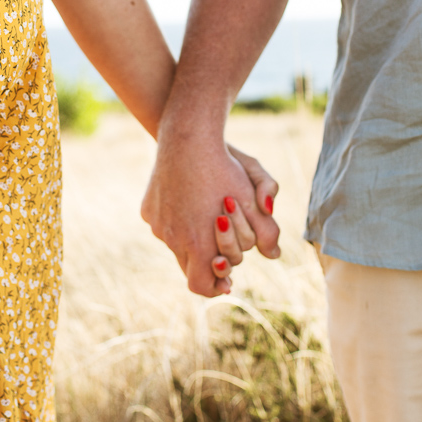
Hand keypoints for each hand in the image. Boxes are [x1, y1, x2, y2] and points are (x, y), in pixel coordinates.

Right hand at [143, 132, 281, 296]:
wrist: (188, 136)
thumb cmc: (226, 166)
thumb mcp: (253, 198)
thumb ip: (266, 231)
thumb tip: (273, 254)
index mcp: (197, 244)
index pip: (202, 285)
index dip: (215, 285)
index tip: (227, 279)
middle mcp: (173, 239)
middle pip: (189, 267)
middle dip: (207, 259)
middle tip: (221, 246)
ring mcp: (157, 224)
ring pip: (176, 245)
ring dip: (191, 238)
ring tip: (206, 215)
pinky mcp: (148, 209)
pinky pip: (164, 225)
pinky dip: (177, 220)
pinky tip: (189, 199)